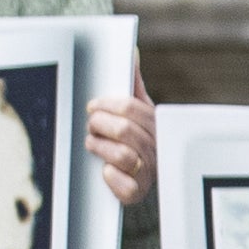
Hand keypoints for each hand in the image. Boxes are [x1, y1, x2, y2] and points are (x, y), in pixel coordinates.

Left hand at [86, 88, 155, 206]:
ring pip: (121, 154)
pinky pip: (123, 184)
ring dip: (99, 147)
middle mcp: (156, 148)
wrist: (139, 175)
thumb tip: (132, 56)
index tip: (93, 106)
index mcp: (157, 125)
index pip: (132, 107)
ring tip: (93, 144)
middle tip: (92, 125)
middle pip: (124, 129)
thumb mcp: (138, 112)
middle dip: (100, 125)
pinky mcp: (136, 192)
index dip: (106, 105)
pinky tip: (105, 170)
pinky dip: (110, 177)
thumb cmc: (136, 139)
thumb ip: (134, 86)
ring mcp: (148, 171)